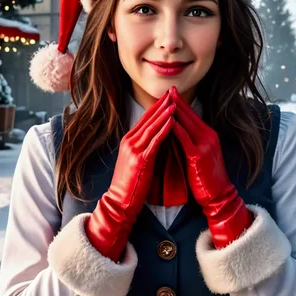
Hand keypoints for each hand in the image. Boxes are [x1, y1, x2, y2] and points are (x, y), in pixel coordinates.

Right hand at [86, 91, 174, 260]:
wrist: (120, 202)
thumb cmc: (131, 184)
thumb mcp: (135, 160)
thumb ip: (144, 147)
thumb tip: (157, 137)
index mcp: (128, 140)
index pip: (145, 118)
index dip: (157, 107)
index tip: (168, 97)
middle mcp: (129, 141)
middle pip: (148, 118)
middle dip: (162, 105)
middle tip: (173, 93)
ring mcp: (133, 149)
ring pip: (151, 127)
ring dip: (164, 114)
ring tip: (175, 102)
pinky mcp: (140, 159)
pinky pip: (154, 140)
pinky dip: (164, 129)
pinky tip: (172, 122)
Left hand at [168, 87, 252, 248]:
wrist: (219, 195)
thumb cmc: (205, 177)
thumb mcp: (199, 154)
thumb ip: (190, 140)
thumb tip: (174, 130)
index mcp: (209, 134)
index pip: (192, 114)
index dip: (181, 102)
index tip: (171, 92)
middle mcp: (209, 136)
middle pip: (190, 114)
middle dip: (178, 102)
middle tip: (167, 89)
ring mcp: (205, 145)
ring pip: (187, 123)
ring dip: (175, 111)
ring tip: (164, 100)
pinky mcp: (199, 156)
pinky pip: (185, 139)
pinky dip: (176, 129)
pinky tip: (167, 122)